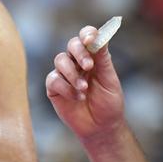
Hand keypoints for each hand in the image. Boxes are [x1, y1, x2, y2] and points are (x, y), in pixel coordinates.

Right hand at [45, 26, 124, 142]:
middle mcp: (77, 62)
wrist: (101, 127)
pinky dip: (66, 88)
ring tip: (84, 89)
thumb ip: (103, 59)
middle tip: (89, 66)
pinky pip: (53, 79)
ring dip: (73, 74)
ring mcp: (65, 74)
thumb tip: (100, 37)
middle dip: (79, 53)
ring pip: (60, 60)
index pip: (87, 37)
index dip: (87, 34)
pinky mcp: (54, 88)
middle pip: (72, 45)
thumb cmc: (108, 102)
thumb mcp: (109, 80)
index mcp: (93, 56)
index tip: (90, 40)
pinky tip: (78, 98)